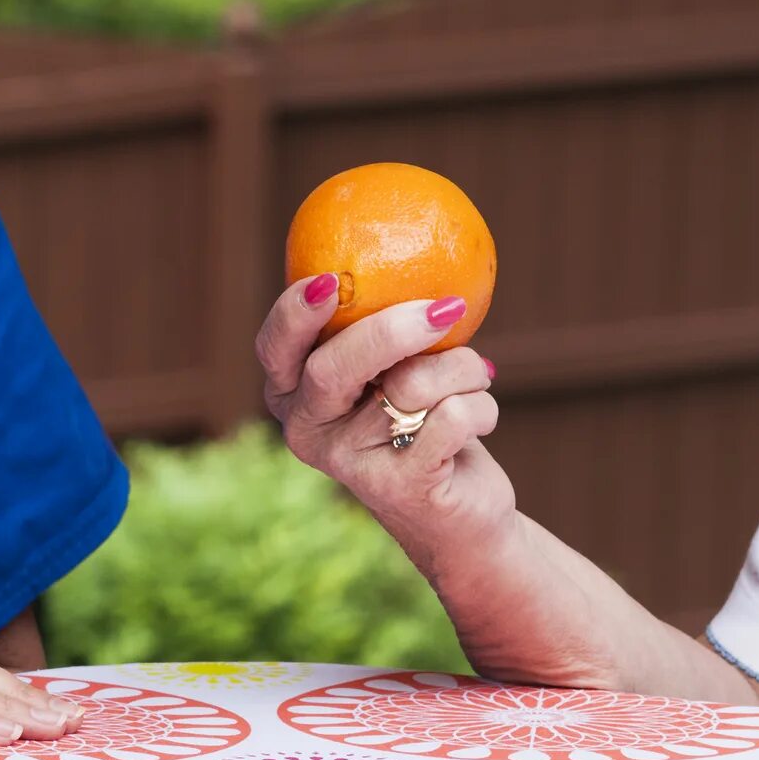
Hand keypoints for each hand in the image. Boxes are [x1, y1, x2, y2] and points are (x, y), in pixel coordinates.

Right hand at [257, 275, 512, 566]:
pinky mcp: (400, 488)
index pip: (276, 347)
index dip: (295, 312)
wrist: (458, 510)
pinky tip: (481, 420)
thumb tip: (417, 248)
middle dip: (393, 330)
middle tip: (447, 308)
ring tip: (476, 378)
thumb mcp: (395, 368)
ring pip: (411, 385)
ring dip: (464, 369)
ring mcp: (349, 464)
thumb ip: (383, 324)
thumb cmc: (423, 418)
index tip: (329, 281)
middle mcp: (307, 430)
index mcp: (292, 393)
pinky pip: (451, 418)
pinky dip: (482, 407)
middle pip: (333, 366)